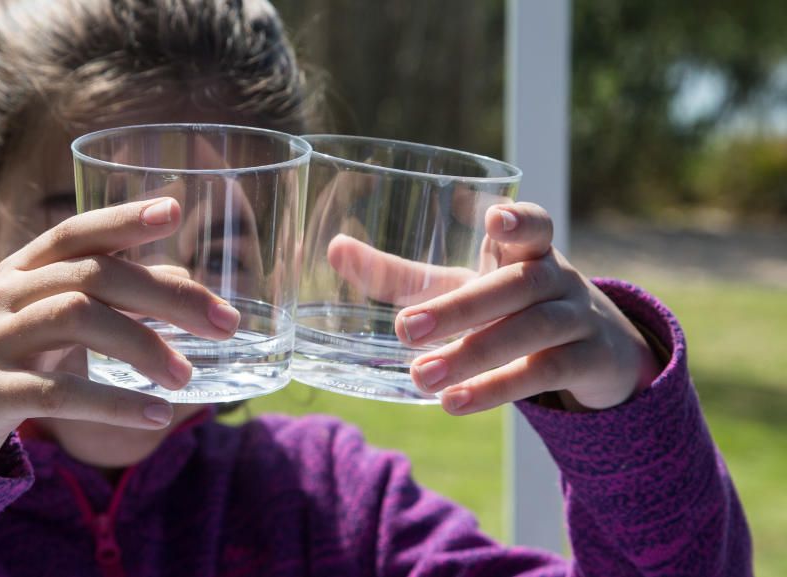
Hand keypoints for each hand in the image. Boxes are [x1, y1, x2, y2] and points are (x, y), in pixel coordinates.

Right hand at [0, 198, 240, 468]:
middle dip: (166, 296)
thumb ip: (112, 296)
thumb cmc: (12, 352)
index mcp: (25, 268)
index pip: (77, 232)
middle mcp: (7, 293)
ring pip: (76, 321)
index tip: (174, 210)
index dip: (123, 218)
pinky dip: (114, 404)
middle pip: (93, 276)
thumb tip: (187, 284)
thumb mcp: (52, 315)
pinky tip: (157, 415)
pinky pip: (58, 392)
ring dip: (143, 347)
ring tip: (187, 376)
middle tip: (225, 323)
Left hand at [390, 202, 659, 413]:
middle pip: (517, 286)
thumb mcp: (463, 287)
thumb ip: (404, 276)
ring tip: (421, 377)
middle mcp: (558, 278)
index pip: (535, 225)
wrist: (597, 352)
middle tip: (406, 330)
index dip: (520, 220)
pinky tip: (455, 401)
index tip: (495, 218)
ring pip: (532, 331)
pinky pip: (545, 372)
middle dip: (462, 308)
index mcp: (526, 251)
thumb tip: (336, 249)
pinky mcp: (589, 361)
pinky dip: (499, 388)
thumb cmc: (510, 307)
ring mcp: (579, 318)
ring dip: (474, 355)